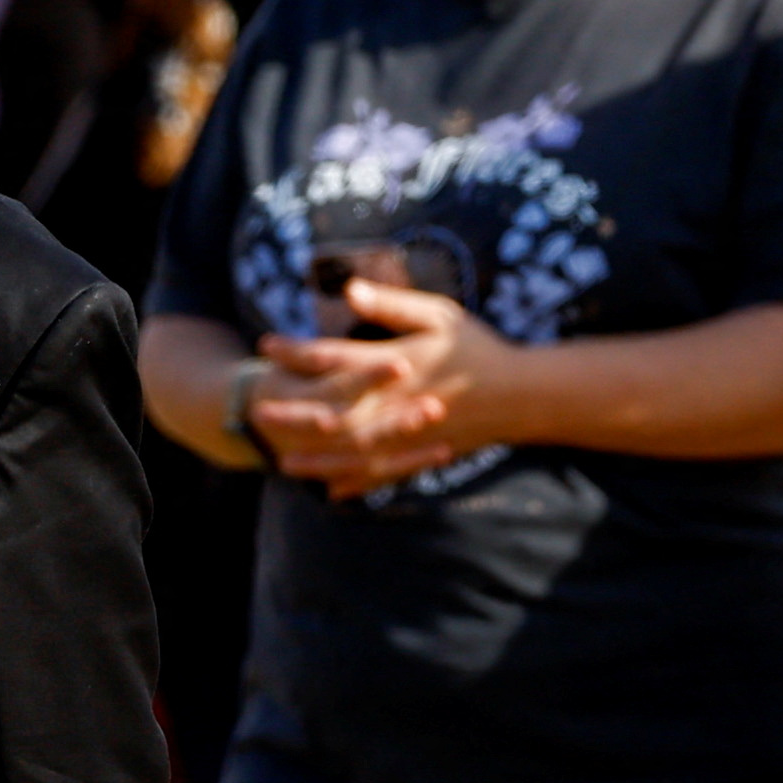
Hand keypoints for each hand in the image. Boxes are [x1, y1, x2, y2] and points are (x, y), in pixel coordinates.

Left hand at [259, 269, 525, 494]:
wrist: (525, 393)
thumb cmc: (479, 347)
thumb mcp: (439, 314)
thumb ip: (391, 304)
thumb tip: (347, 290)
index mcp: (395, 364)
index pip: (332, 357)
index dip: (295, 351)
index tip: (267, 345)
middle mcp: (394, 403)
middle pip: (330, 411)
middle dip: (291, 412)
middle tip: (257, 410)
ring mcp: (406, 435)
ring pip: (350, 452)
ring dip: (315, 458)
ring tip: (282, 461)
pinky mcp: (421, 455)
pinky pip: (382, 475)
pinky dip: (357, 484)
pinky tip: (332, 493)